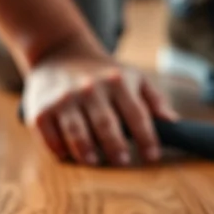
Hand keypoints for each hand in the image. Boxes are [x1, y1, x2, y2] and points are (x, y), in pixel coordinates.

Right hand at [22, 45, 177, 166]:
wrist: (58, 52)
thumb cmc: (104, 73)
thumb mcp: (133, 77)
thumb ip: (154, 100)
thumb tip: (172, 123)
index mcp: (117, 82)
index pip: (137, 114)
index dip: (147, 137)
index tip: (152, 155)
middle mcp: (90, 90)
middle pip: (106, 124)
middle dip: (116, 146)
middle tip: (123, 161)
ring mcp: (64, 100)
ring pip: (76, 132)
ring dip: (87, 151)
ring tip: (94, 161)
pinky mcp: (41, 110)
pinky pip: (50, 136)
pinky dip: (59, 148)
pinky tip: (68, 154)